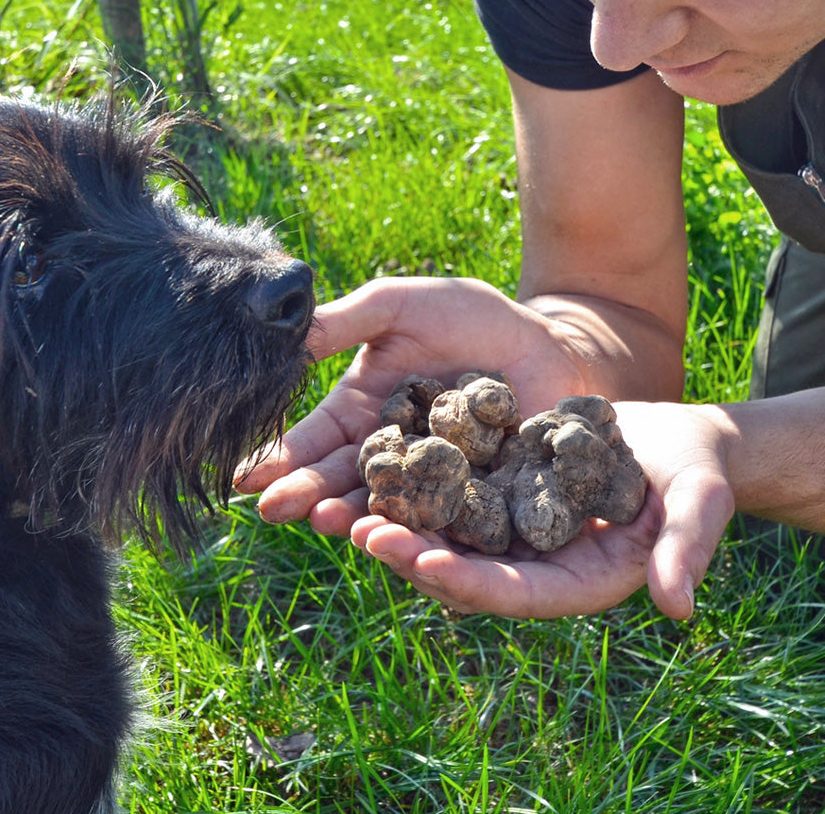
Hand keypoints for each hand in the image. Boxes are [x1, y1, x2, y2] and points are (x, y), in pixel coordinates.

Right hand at [236, 275, 588, 530]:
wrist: (546, 342)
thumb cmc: (469, 317)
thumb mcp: (399, 306)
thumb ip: (345, 321)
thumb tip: (283, 331)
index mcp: (362, 413)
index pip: (314, 440)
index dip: (280, 457)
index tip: (245, 478)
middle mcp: (390, 455)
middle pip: (342, 479)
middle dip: (307, 493)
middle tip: (272, 510)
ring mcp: (433, 482)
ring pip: (388, 506)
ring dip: (354, 516)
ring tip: (325, 521)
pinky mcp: (478, 500)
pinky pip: (448, 517)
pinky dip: (423, 529)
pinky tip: (400, 535)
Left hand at [347, 400, 735, 619]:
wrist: (670, 440)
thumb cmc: (694, 473)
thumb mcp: (698, 503)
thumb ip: (685, 549)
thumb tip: (678, 606)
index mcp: (575, 580)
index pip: (514, 592)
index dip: (469, 583)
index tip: (424, 566)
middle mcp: (531, 561)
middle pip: (463, 569)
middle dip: (412, 554)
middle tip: (363, 532)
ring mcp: (508, 527)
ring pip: (443, 534)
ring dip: (398, 522)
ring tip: (348, 505)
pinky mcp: (494, 490)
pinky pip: (447, 491)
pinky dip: (412, 482)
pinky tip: (372, 462)